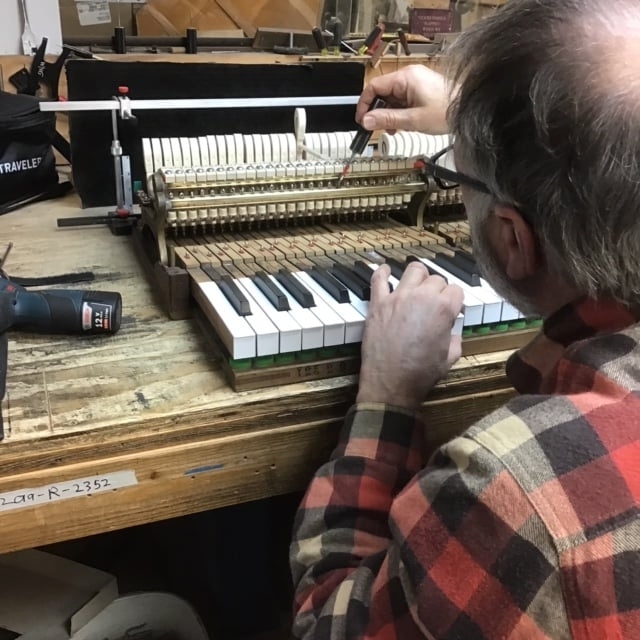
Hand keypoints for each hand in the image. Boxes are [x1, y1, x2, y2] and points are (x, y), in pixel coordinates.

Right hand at [355, 64, 450, 134]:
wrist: (467, 109)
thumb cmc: (447, 110)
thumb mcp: (412, 119)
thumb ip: (387, 119)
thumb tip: (366, 120)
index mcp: (406, 78)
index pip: (374, 86)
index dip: (365, 104)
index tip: (362, 119)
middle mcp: (409, 76)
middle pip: (382, 92)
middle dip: (378, 112)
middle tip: (378, 127)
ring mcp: (414, 82)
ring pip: (391, 98)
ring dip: (389, 114)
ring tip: (394, 128)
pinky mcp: (419, 89)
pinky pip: (401, 100)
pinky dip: (398, 112)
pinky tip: (402, 124)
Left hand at [356, 261, 463, 409]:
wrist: (391, 384)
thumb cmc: (420, 374)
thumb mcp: (450, 357)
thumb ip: (455, 338)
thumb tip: (451, 331)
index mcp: (443, 309)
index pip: (456, 290)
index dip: (456, 302)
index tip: (453, 311)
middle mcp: (421, 297)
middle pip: (437, 279)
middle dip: (440, 290)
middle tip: (435, 304)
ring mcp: (398, 298)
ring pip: (413, 271)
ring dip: (419, 276)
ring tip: (418, 286)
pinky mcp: (378, 304)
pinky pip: (378, 279)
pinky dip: (382, 272)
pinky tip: (386, 271)